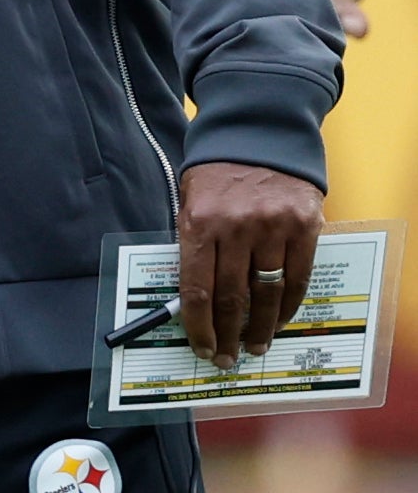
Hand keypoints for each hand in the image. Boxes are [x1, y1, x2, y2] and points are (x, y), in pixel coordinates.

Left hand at [177, 162, 322, 368]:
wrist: (258, 134)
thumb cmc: (215, 173)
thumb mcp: (189, 202)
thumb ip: (192, 246)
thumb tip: (191, 300)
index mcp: (199, 222)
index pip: (197, 289)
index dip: (199, 326)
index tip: (202, 348)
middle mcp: (236, 227)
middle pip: (232, 297)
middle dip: (227, 334)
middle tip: (227, 357)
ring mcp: (273, 227)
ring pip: (266, 293)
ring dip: (259, 327)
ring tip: (254, 346)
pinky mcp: (304, 226)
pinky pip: (297, 278)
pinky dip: (287, 305)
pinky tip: (277, 320)